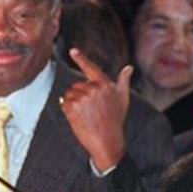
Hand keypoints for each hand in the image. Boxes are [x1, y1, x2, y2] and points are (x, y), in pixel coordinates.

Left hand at [60, 48, 132, 171]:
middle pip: (77, 85)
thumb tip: (129, 68)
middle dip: (79, 95)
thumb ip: (124, 81)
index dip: (81, 58)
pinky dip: (67, 109)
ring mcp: (82, 97)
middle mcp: (93, 88)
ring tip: (85, 114)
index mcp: (104, 84)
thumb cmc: (115, 120)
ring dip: (73, 103)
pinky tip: (78, 118)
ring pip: (69, 94)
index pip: (91, 68)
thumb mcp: (123, 99)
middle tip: (89, 110)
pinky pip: (63, 103)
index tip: (73, 51)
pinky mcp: (72, 106)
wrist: (107, 140)